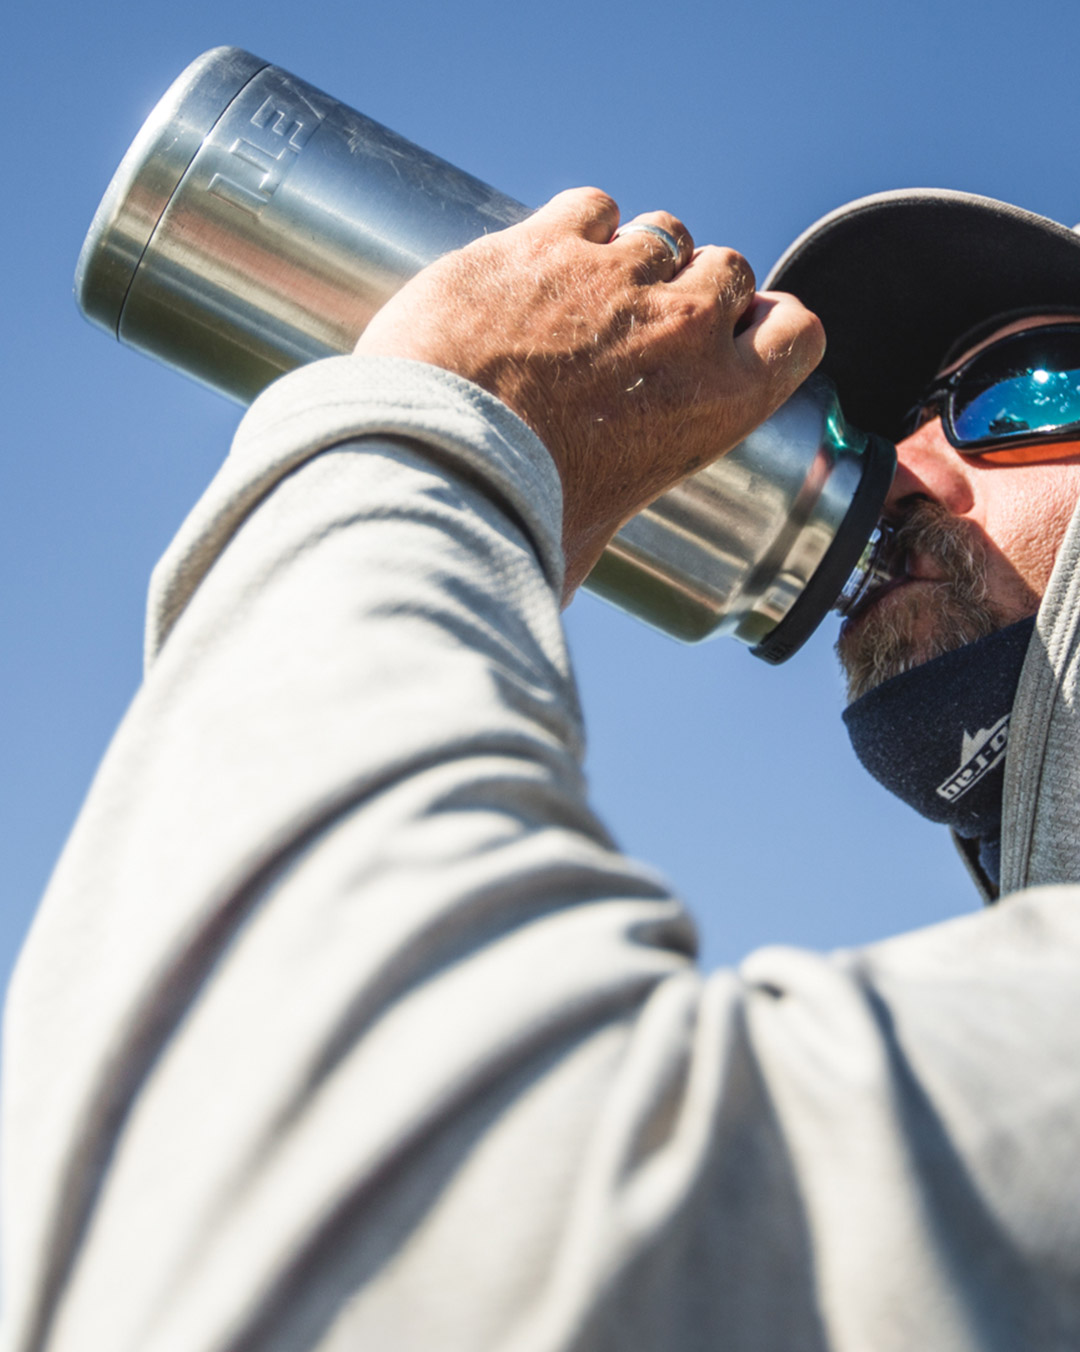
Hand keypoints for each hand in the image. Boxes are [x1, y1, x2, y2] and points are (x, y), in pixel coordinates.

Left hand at [354, 188, 824, 598]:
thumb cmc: (511, 521)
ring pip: (664, 232)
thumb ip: (609, 511)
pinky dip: (574, 230)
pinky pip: (592, 207)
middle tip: (637, 333)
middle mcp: (682, 329)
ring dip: (635, 259)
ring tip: (581, 302)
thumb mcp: (589, 540)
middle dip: (693, 293)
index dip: (766, 330)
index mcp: (719, 403)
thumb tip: (565, 560)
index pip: (797, 333)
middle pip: (729, 272)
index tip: (733, 341)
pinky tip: (538, 269)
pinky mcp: (545, 240)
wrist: (429, 462)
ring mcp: (615, 275)